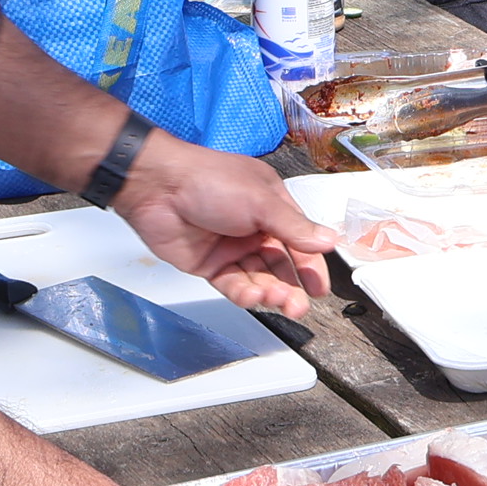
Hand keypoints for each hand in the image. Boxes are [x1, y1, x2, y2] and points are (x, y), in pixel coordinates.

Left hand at [115, 132, 332, 313]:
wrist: (158, 187)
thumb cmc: (209, 179)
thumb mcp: (261, 201)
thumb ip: (294, 227)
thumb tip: (329, 240)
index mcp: (272, 205)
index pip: (300, 241)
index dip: (311, 266)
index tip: (319, 289)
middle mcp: (254, 227)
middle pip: (280, 265)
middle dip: (291, 287)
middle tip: (298, 306)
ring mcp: (231, 246)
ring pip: (258, 278)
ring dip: (270, 292)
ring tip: (277, 301)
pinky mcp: (210, 264)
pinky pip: (233, 284)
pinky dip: (243, 293)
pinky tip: (251, 297)